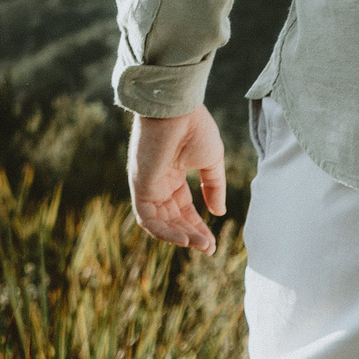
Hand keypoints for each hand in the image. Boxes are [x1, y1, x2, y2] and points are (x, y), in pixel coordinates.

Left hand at [129, 109, 228, 253]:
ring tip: (202, 246)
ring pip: (159, 222)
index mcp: (172, 174)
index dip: (197, 226)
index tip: (212, 242)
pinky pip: (148, 217)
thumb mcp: (211, 162)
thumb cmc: (194, 128)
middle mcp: (157, 182)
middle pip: (172, 218)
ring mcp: (146, 184)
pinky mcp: (139, 185)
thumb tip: (218, 213)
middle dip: (191, 235)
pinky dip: (164, 232)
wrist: (178, 109)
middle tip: (209, 249)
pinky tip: (184, 239)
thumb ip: (214, 188)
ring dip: (180, 237)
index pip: (183, 208)